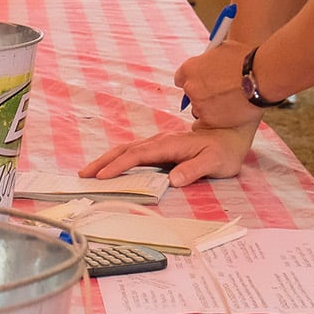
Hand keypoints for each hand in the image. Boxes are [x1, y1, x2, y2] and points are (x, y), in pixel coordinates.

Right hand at [81, 119, 254, 186]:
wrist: (229, 133)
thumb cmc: (224, 149)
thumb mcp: (216, 162)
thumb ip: (195, 169)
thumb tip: (173, 179)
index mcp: (170, 144)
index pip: (139, 155)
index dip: (120, 166)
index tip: (103, 177)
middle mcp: (160, 140)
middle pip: (126, 149)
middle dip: (103, 162)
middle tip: (84, 174)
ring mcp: (158, 142)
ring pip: (127, 149)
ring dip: (106, 160)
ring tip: (89, 171)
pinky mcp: (159, 146)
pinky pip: (133, 152)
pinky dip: (117, 159)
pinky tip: (109, 166)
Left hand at [178, 43, 260, 126]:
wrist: (262, 76)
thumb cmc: (247, 60)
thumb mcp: (222, 50)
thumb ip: (210, 60)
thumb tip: (209, 64)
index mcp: (190, 67)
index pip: (181, 78)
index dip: (195, 80)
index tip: (204, 83)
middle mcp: (191, 86)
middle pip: (191, 95)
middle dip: (204, 94)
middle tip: (221, 93)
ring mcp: (199, 104)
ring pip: (199, 110)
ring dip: (211, 108)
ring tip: (231, 103)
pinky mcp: (209, 120)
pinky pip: (205, 124)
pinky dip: (215, 121)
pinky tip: (229, 115)